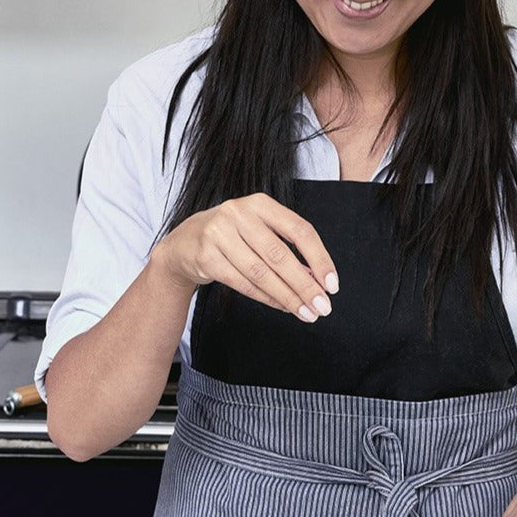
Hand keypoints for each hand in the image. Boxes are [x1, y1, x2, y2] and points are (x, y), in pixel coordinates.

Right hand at [152, 193, 337, 322]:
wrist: (183, 244)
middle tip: (323, 307)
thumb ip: (288, 249)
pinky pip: (243, 284)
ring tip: (306, 313)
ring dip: (288, 297)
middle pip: (280, 255)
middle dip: (305, 285)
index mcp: (260, 204)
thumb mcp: (260, 232)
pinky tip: (283, 307)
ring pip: (261, 273)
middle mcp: (238, 214)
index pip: (299, 230)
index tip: (332, 284)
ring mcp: (218, 234)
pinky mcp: (205, 257)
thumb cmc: (232, 237)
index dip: (319, 258)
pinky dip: (267, 298)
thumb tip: (318, 279)